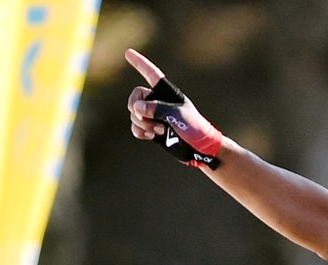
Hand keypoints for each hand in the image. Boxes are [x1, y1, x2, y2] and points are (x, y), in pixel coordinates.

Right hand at [125, 50, 223, 166]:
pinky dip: (139, 132)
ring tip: (160, 131)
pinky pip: (136, 127)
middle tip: (148, 117)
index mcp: (168, 92)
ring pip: (134, 114)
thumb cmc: (194, 128)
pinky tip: (151, 137)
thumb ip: (156, 108)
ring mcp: (155, 115)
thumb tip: (136, 108)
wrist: (200, 150)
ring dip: (142, 123)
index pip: (151, 74)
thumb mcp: (177, 115)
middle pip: (135, 96)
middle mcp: (159, 101)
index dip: (139, 63)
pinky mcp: (152, 129)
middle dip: (136, 108)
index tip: (128, 52)